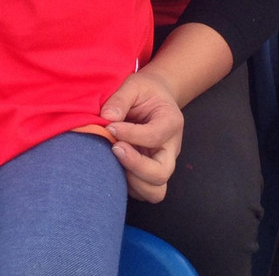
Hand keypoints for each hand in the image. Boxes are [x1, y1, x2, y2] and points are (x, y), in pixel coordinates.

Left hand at [101, 71, 184, 202]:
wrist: (156, 97)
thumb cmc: (145, 91)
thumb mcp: (134, 85)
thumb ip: (121, 99)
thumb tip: (106, 118)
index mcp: (171, 122)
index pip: (155, 136)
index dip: (130, 135)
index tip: (110, 126)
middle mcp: (171, 148)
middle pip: (161, 173)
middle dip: (135, 166)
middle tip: (114, 148)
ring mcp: (162, 163)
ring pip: (155, 191)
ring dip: (132, 181)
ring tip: (114, 161)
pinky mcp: (150, 173)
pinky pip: (143, 192)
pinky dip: (128, 187)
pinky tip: (114, 166)